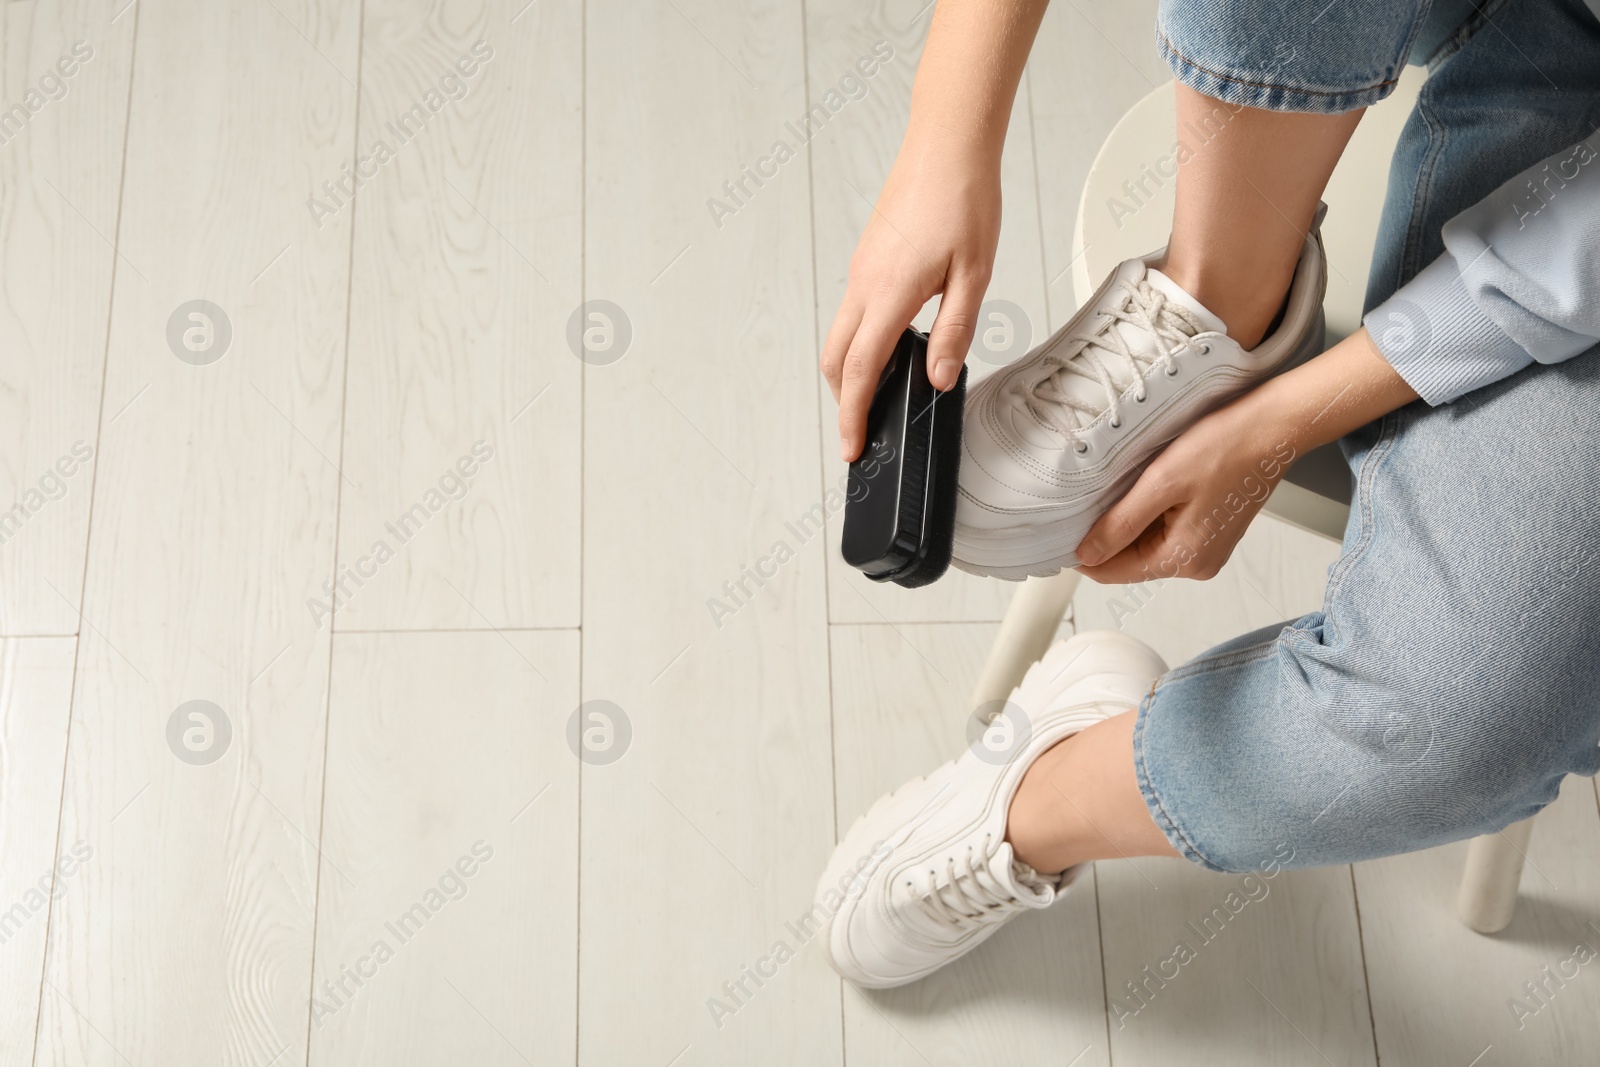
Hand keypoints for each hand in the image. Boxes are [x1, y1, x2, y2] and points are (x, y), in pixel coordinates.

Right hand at [821, 138, 1000, 460]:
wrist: (948, 145)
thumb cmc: (963, 199)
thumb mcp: (973, 274)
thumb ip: (955, 331)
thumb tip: (939, 379)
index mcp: (888, 293)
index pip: (861, 371)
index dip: (853, 416)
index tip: (852, 448)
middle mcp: (864, 284)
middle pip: (837, 360)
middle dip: (844, 401)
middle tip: (864, 430)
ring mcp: (862, 271)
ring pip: (841, 336)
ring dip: (852, 372)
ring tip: (882, 395)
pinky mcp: (868, 260)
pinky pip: (853, 312)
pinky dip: (861, 342)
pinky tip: (894, 348)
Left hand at [1074, 327, 1420, 583]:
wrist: (1272, 426)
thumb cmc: (1225, 447)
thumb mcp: (1160, 484)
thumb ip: (1120, 525)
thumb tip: (1086, 555)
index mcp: (1185, 559)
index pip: (1114, 572)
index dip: (1084, 552)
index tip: (1062, 528)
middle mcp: (1198, 563)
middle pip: (1130, 561)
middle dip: (1108, 534)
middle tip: (1093, 496)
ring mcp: (1207, 548)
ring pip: (1147, 546)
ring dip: (1129, 521)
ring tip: (1125, 486)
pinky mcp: (1211, 530)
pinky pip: (1166, 532)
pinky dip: (1150, 514)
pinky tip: (1149, 488)